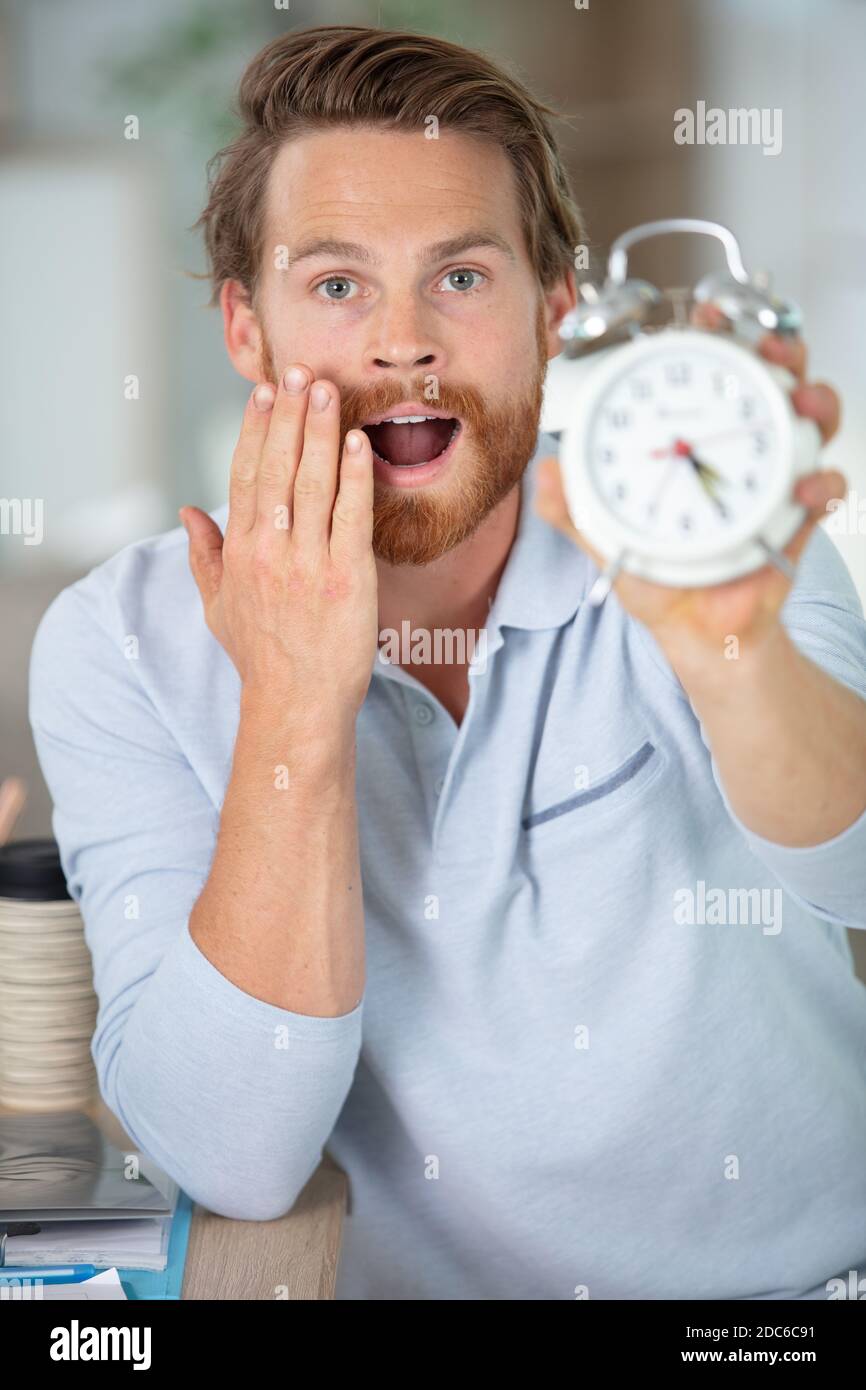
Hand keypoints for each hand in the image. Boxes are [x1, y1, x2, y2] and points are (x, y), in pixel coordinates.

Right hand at [180, 367, 377, 732]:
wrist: (298, 706)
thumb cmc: (262, 658)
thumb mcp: (219, 607)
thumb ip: (205, 556)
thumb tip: (188, 512)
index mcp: (241, 553)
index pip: (246, 476)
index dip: (256, 430)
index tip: (266, 392)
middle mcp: (271, 552)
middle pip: (278, 469)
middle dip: (289, 416)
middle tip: (300, 371)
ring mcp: (308, 564)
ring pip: (313, 484)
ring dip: (319, 432)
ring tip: (326, 389)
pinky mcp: (347, 580)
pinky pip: (351, 517)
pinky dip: (353, 477)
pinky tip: (356, 443)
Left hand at [535, 328, 844, 657]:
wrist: (697, 632)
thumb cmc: (657, 578)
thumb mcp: (608, 538)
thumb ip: (575, 508)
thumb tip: (546, 472)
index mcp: (693, 439)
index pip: (711, 370)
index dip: (717, 334)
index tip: (707, 315)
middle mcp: (739, 445)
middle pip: (773, 376)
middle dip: (779, 349)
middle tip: (767, 348)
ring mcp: (774, 474)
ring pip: (811, 415)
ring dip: (814, 398)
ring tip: (799, 401)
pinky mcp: (798, 513)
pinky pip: (827, 486)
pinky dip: (822, 482)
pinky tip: (804, 487)